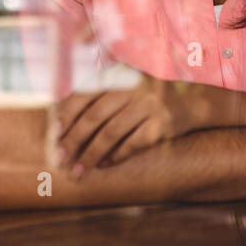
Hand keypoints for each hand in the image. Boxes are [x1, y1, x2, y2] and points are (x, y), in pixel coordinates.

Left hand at [53, 77, 187, 176]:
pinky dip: (116, 156)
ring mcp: (149, 104)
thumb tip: (59, 126)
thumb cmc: (144, 97)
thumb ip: (96, 96)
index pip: (84, 95)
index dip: (66, 116)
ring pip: (111, 134)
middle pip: (94, 117)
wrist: (191, 101)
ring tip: (79, 171)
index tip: (54, 135)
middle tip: (60, 160)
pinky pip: (132, 144)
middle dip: (74, 141)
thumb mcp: (122, 86)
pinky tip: (104, 165)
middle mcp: (132, 86)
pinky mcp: (162, 124)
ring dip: (91, 156)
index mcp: (118, 74)